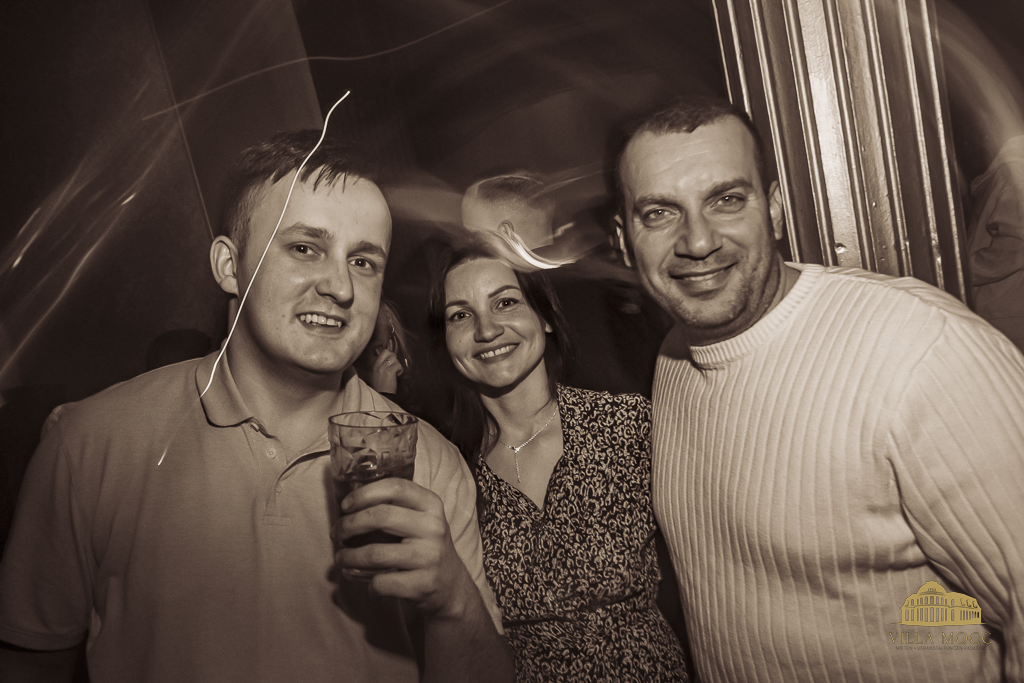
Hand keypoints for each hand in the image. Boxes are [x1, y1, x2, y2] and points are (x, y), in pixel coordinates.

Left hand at [334, 478, 475, 619]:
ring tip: (341, 559)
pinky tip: (369, 585)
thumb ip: (396, 508)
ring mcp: (429, 557)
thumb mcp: (421, 521)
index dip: (364, 494)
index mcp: (431, 505)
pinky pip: (382, 583)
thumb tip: (349, 506)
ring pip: (375, 554)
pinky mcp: (423, 584)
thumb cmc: (424, 548)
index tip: (345, 506)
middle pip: (381, 516)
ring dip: (349, 557)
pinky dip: (369, 586)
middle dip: (349, 524)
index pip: (396, 488)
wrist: (451, 587)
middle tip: (336, 533)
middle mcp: (433, 527)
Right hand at [367, 348, 402, 394]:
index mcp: (373, 364)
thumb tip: (389, 356)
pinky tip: (397, 376)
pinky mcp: (390, 372)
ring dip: (397, 365)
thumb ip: (380, 364)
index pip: (383, 351)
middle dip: (394, 357)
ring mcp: (383, 367)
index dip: (390, 354)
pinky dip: (400, 370)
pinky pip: (398, 365)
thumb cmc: (380, 385)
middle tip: (394, 365)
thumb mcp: (375, 373)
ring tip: (395, 372)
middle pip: (388, 352)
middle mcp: (377, 364)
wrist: (381, 395)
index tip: (391, 360)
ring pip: (394, 359)